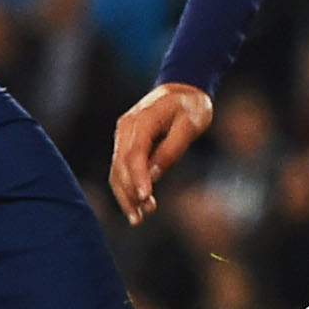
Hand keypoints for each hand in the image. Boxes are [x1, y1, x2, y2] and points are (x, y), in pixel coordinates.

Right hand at [110, 82, 213, 223]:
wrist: (181, 89)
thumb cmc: (190, 106)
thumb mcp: (191, 124)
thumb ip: (172, 148)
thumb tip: (154, 174)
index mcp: (143, 119)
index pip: (134, 153)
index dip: (138, 178)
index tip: (145, 199)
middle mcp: (126, 128)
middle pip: (120, 165)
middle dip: (129, 193)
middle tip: (142, 217)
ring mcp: (123, 135)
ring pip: (116, 170)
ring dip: (125, 196)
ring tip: (137, 219)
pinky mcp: (125, 143)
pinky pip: (120, 169)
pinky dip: (125, 188)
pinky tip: (135, 207)